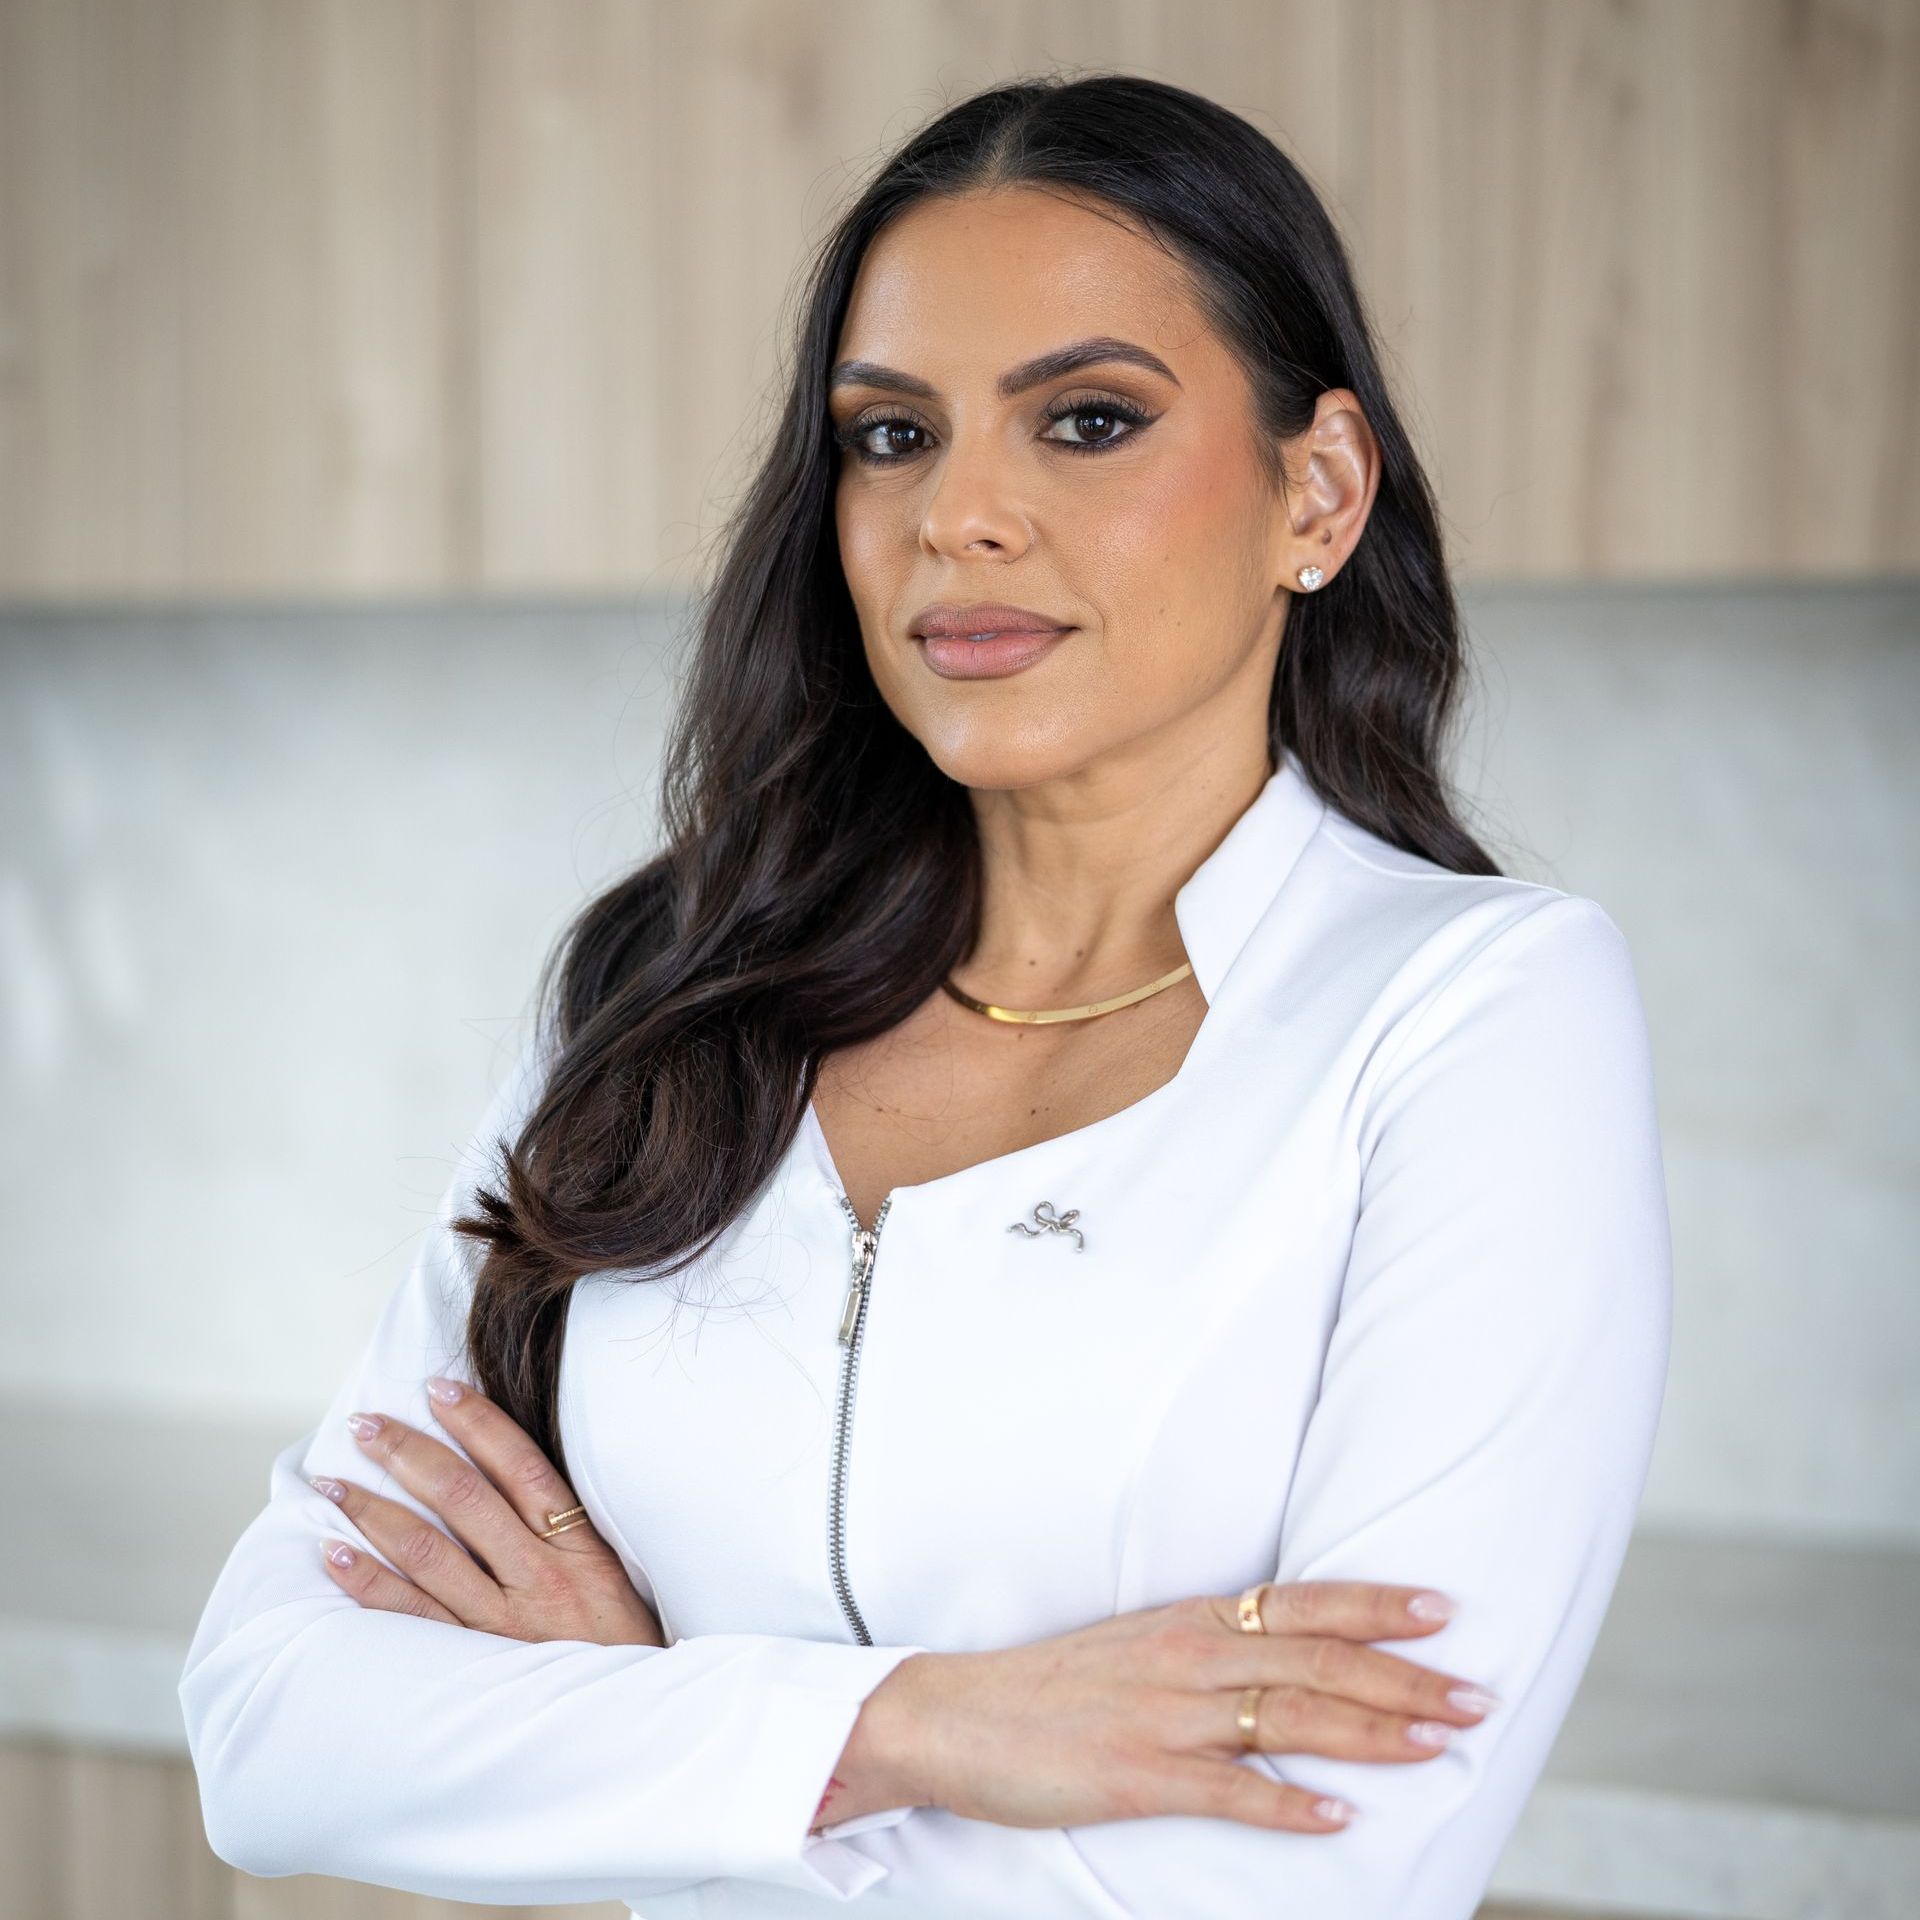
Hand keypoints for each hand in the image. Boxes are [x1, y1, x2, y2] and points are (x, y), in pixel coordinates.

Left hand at [311, 1374, 665, 1648]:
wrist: (632, 1727)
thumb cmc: (619, 1644)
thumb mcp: (613, 1575)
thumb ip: (567, 1530)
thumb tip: (505, 1471)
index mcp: (579, 1547)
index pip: (521, 1466)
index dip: (478, 1422)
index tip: (437, 1388)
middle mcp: (539, 1578)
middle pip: (464, 1499)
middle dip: (409, 1454)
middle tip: (364, 1424)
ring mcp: (502, 1624)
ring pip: (428, 1552)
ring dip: (373, 1511)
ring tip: (332, 1482)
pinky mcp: (473, 1666)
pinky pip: (410, 1618)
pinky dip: (368, 1583)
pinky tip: (335, 1555)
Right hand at [860, 1581, 1498, 1833]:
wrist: (960, 1715)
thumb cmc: (1057, 1683)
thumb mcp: (1142, 1642)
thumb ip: (1215, 1648)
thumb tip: (1293, 1660)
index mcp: (1193, 1619)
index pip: (1305, 1603)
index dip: (1376, 1606)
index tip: (1443, 1610)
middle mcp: (1191, 1656)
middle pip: (1318, 1661)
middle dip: (1404, 1677)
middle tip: (1476, 1696)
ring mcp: (1167, 1715)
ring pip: (1290, 1718)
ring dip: (1371, 1733)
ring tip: (1436, 1747)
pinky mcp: (1140, 1776)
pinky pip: (1228, 1791)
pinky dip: (1288, 1805)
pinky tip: (1338, 1818)